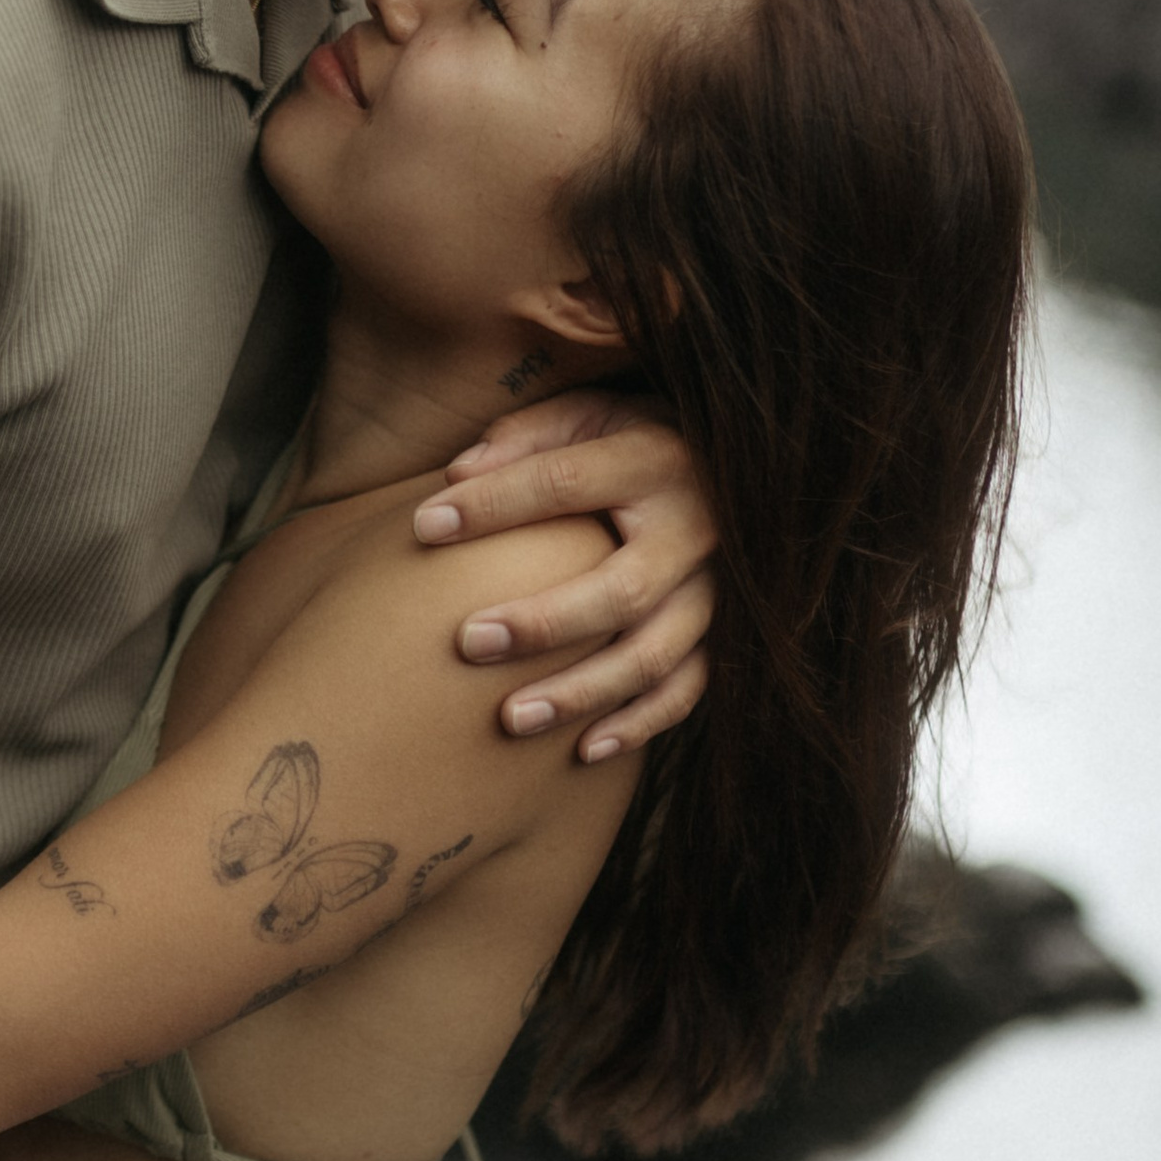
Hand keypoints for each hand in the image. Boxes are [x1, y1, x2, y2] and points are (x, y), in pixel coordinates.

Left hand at [413, 392, 715, 758]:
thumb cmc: (633, 436)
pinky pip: (689, 690)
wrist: (735, 462)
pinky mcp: (724, 633)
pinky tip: (583, 749)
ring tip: (511, 720)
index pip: (565, 483)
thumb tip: (457, 477)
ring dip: (584, 693)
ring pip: (656, 655)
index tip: (425, 527)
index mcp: (656, 459)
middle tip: (468, 644)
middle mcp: (696, 529)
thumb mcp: (589, 411)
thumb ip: (526, 436)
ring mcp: (716, 589)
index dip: (493, 505)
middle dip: (544, 624)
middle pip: (622, 590)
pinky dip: (640, 725)